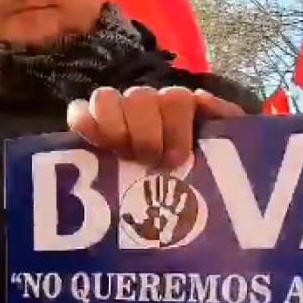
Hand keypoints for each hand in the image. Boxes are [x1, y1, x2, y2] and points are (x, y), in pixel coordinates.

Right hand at [67, 87, 244, 168]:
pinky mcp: (87, 127)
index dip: (176, 127)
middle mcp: (144, 104)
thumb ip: (226, 119)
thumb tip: (202, 99)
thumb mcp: (224, 148)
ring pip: (105, 97)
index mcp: (176, 107)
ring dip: (114, 127)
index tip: (176, 159)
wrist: (174, 204)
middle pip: (140, 97)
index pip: (176, 97)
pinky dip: (82, 122)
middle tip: (148, 161)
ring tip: (121, 155)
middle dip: (145, 133)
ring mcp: (114, 112)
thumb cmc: (200, 174)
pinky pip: (77, 111)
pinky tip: (92, 142)